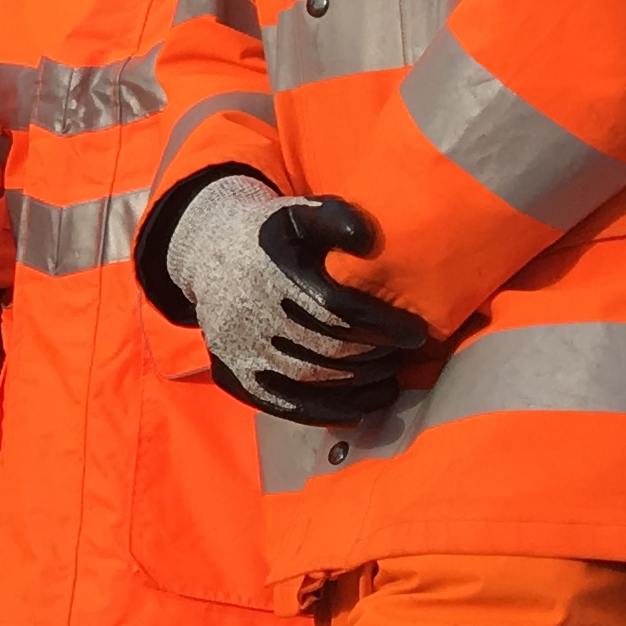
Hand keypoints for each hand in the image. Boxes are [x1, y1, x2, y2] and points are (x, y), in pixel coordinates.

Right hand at [158, 176, 430, 423]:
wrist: (208, 256)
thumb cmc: (272, 236)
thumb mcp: (301, 213)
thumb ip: (338, 219)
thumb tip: (368, 242)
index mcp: (271, 273)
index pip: (338, 310)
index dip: (383, 326)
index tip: (416, 333)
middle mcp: (251, 314)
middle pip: (328, 349)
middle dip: (375, 357)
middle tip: (402, 357)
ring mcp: (241, 350)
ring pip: (311, 379)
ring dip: (359, 386)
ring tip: (389, 380)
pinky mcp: (234, 376)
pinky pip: (286, 405)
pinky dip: (326, 412)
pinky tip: (357, 410)